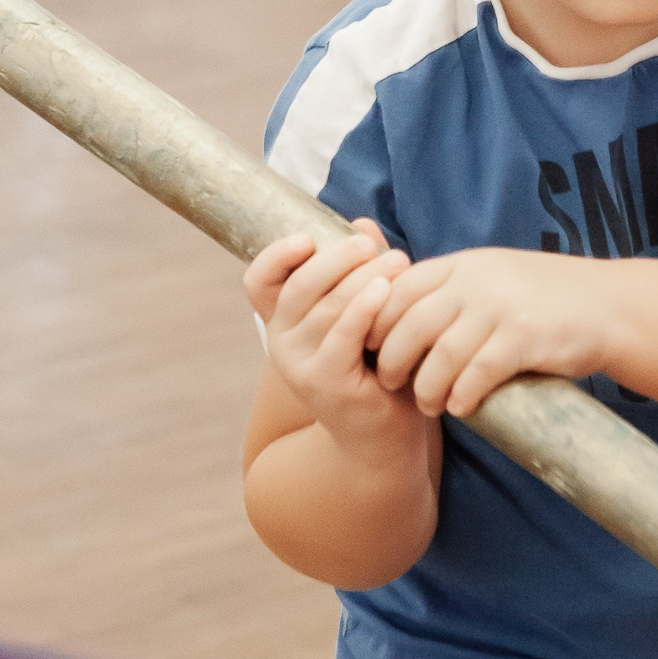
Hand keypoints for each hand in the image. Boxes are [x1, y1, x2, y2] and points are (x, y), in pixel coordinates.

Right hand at [244, 221, 424, 462]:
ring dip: (364, 277)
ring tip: (398, 262)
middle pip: (299, 285)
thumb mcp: (364, 311)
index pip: (259, 281)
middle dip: (337, 257)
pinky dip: (364, 307)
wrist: (382, 436)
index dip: (276, 254)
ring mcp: (299, 365)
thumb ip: (360, 268)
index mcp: (283, 321)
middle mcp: (282, 342)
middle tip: (371, 244)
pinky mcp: (325, 383)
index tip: (308, 237)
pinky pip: (343, 335)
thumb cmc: (375, 366)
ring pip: (326, 306)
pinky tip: (386, 290)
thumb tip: (362, 222)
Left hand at [368, 247, 615, 419]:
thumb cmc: (542, 297)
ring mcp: (500, 309)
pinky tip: (460, 407)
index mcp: (461, 265)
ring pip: (440, 355)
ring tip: (426, 404)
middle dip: (391, 360)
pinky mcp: (524, 338)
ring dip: (426, 388)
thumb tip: (391, 309)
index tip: (369, 348)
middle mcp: (475, 282)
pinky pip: (477, 374)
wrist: (607, 306)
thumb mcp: (491, 274)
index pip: (398, 289)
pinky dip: (462, 395)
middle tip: (389, 383)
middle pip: (410, 324)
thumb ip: (448, 287)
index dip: (375, 322)